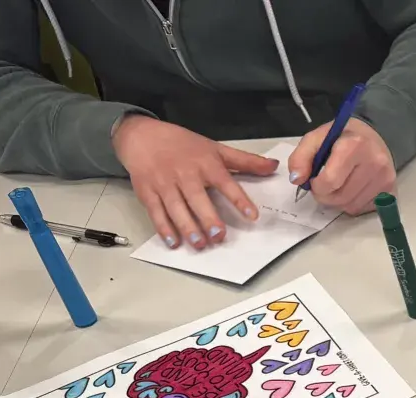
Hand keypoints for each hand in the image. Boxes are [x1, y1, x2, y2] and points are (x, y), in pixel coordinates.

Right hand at [112, 114, 277, 249]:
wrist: (142, 136)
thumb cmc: (182, 144)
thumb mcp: (215, 149)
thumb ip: (245, 161)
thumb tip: (273, 166)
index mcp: (205, 163)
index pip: (225, 182)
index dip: (239, 199)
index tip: (252, 215)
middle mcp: (185, 174)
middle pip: (197, 198)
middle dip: (208, 217)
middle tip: (220, 235)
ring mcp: (164, 183)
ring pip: (176, 207)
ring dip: (187, 226)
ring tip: (200, 243)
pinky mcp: (148, 192)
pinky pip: (156, 212)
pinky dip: (163, 228)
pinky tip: (173, 241)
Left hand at [288, 117, 395, 215]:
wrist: (377, 137)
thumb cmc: (344, 138)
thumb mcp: (317, 138)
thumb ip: (301, 156)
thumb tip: (297, 179)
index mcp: (354, 145)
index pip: (329, 181)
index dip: (316, 185)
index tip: (316, 179)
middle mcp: (375, 163)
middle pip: (340, 198)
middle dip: (326, 196)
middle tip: (326, 185)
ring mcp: (385, 179)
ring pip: (351, 207)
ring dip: (339, 201)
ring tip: (341, 185)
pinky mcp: (391, 192)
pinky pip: (363, 209)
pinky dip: (353, 204)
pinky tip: (354, 189)